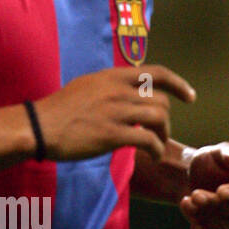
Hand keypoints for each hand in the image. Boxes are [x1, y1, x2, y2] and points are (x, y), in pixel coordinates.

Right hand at [35, 65, 195, 162]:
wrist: (38, 127)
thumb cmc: (58, 111)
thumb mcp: (85, 86)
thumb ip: (108, 87)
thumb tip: (126, 92)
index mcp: (112, 76)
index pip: (156, 72)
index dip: (178, 83)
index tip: (189, 96)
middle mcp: (118, 90)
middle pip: (161, 101)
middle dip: (166, 120)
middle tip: (160, 133)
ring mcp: (116, 112)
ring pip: (159, 118)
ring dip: (164, 135)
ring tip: (157, 146)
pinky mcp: (112, 135)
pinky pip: (148, 140)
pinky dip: (157, 150)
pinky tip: (154, 156)